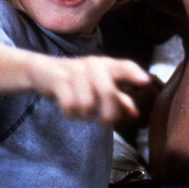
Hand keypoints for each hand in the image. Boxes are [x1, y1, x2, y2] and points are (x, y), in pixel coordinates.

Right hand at [28, 55, 152, 124]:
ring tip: (83, 113)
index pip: (122, 65)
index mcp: (105, 65)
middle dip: (108, 113)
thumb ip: (118, 100)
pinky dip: (71, 113)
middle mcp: (92, 64)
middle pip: (106, 91)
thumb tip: (134, 113)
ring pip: (87, 102)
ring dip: (86, 115)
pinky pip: (69, 103)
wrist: (43, 70)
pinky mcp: (58, 79)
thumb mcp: (98, 87)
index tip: (145, 81)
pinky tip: (70, 111)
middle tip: (105, 122)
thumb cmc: (77, 81)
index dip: (133, 73)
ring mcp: (74, 71)